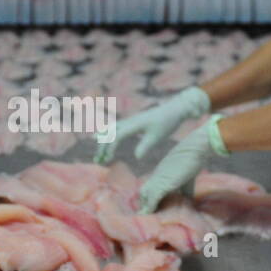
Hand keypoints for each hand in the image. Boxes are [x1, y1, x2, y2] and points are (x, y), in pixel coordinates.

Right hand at [95, 86, 209, 164]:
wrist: (175, 109)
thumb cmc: (167, 123)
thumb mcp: (157, 137)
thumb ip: (146, 146)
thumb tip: (136, 157)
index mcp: (134, 125)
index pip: (116, 137)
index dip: (109, 148)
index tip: (107, 160)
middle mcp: (130, 121)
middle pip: (109, 133)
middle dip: (102, 146)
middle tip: (97, 160)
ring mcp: (131, 120)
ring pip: (112, 128)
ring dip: (103, 138)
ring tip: (94, 145)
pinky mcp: (134, 121)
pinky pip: (117, 126)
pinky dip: (109, 132)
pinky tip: (107, 136)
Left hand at [138, 114, 229, 213]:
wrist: (194, 148)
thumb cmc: (192, 160)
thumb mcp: (187, 178)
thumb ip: (186, 190)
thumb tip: (189, 202)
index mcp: (160, 174)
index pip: (149, 188)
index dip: (148, 198)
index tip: (149, 209)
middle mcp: (156, 176)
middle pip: (143, 191)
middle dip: (144, 204)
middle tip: (145, 216)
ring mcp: (158, 179)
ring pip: (145, 195)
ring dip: (145, 206)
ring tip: (145, 218)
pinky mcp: (163, 183)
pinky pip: (153, 198)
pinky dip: (150, 207)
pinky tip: (149, 214)